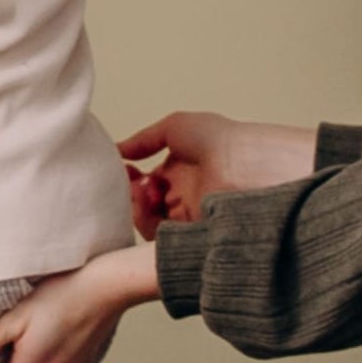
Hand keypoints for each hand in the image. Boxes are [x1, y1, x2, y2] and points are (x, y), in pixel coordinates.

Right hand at [117, 111, 319, 230]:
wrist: (242, 162)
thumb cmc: (221, 140)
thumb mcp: (176, 126)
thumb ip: (144, 139)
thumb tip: (119, 150)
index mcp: (182, 173)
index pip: (146, 183)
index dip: (131, 178)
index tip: (124, 166)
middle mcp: (184, 196)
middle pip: (143, 204)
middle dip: (130, 192)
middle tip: (132, 180)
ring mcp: (187, 216)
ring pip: (147, 221)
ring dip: (137, 204)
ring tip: (144, 187)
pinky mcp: (189, 235)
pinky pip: (158, 236)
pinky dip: (145, 218)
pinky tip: (150, 198)